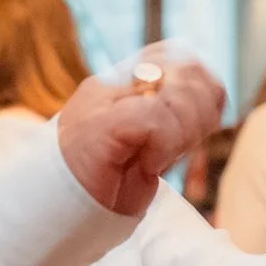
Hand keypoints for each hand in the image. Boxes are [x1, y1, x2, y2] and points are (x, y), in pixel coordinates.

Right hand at [56, 43, 225, 215]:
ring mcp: (104, 100)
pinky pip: (155, 116)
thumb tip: (212, 104)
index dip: (204, 88)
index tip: (200, 128)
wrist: (52, 211)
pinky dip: (165, 143)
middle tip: (184, 148)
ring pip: (176, 90)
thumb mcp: (146, 147)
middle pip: (186, 67)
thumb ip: (169, 120)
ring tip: (164, 158)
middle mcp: (113, 83)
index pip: (178, 54)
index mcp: (121, 82)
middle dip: (202, 112)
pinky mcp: (101, 123)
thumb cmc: (101, 186)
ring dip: (185, 131)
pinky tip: (150, 165)